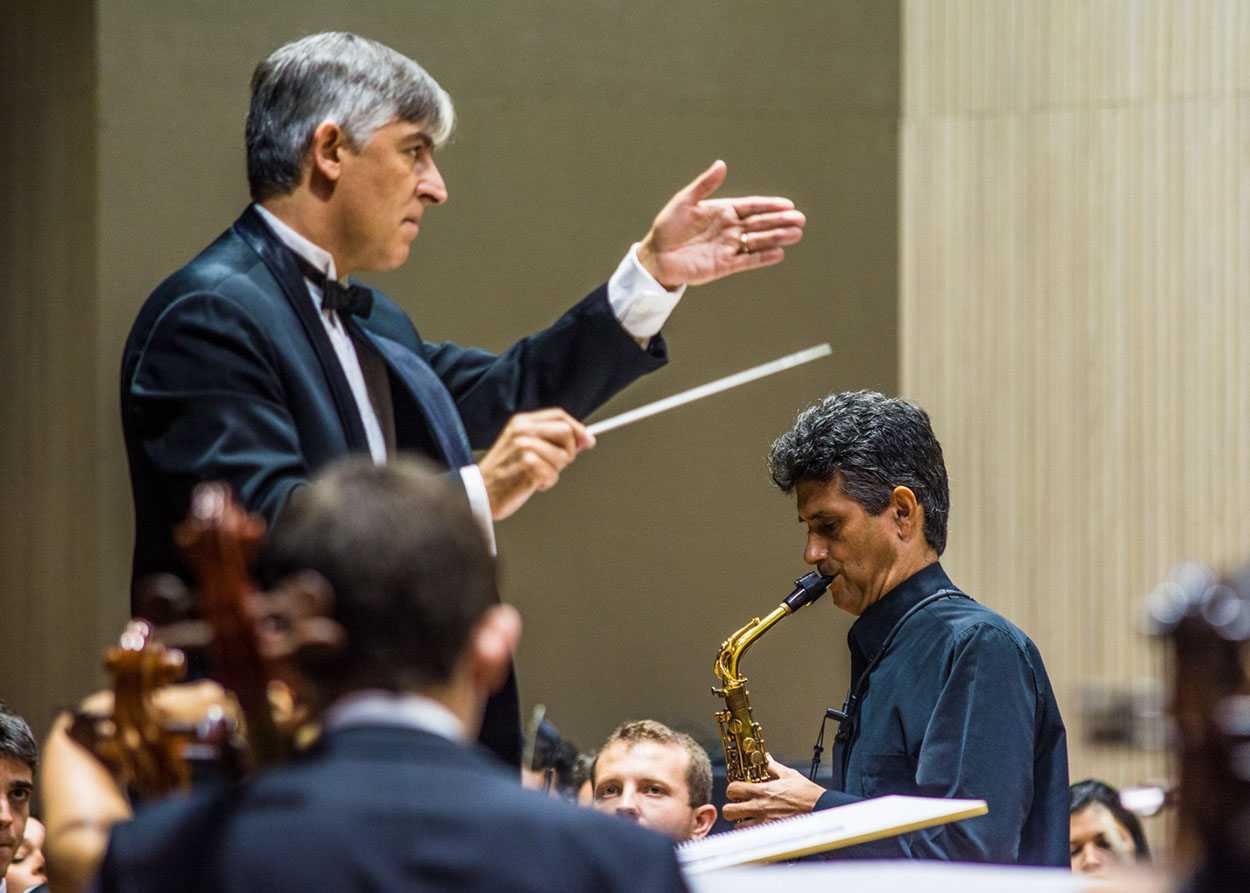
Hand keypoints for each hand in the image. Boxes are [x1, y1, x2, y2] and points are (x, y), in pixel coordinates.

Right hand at [478, 408, 594, 519]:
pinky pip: (554, 475)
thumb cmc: (502, 473)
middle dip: (569, 451)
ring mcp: (525, 447)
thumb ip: (548, 439)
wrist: (480, 493)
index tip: (587, 440)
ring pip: (564, 456)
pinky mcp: (529, 466)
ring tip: (535, 474)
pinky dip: (546, 483)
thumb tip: (581, 439)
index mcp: (520, 422)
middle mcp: (522, 431)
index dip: (577, 427)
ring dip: (554, 471)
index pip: (559, 415)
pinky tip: (530, 483)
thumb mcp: (521, 446)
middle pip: (567, 432)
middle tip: (555, 464)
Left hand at [635, 160, 805, 288]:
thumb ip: (704, 185)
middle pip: (760, 223)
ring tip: (796, 234)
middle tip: (800, 219)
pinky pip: (747, 260)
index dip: (769, 205)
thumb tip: (721, 164)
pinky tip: (778, 253)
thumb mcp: (684, 202)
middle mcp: (730, 229)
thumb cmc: (668, 227)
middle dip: (780, 221)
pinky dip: (762, 257)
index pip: (751, 206)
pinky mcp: (724, 265)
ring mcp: (729, 247)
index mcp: (723, 211)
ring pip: (758, 241)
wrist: (656, 256)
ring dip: (777, 237)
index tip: (788, 204)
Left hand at [722, 754, 825, 825]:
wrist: (821, 810)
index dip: (732, 790)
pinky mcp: (771, 834)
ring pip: (738, 827)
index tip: (737, 790)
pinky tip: (759, 826)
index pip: (732, 789)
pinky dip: (753, 832)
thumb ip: (773, 767)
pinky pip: (753, 836)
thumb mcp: (789, 775)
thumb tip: (766, 759)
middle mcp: (759, 808)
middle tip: (738, 806)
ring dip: (741, 822)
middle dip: (730, 808)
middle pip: (728, 811)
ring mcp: (764, 823)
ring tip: (749, 817)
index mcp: (762, 791)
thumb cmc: (807, 793)